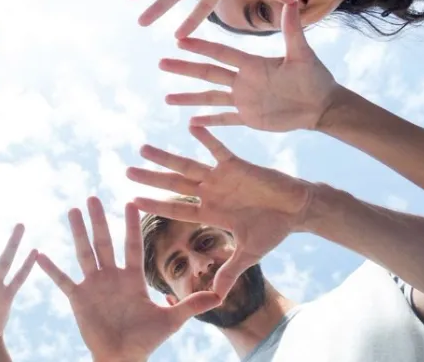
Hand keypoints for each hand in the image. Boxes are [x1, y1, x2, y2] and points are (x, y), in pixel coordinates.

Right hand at [38, 198, 222, 361]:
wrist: (122, 357)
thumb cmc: (145, 340)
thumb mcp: (170, 320)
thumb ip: (191, 305)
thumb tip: (220, 296)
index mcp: (132, 278)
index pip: (132, 245)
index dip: (131, 225)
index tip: (130, 202)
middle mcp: (111, 276)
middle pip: (104, 242)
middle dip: (99, 220)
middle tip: (92, 197)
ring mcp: (93, 285)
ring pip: (84, 253)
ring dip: (77, 232)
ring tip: (71, 211)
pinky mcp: (78, 298)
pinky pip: (62, 280)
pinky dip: (51, 269)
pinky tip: (40, 254)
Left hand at [127, 127, 314, 291]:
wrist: (297, 210)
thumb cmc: (273, 230)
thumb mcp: (249, 255)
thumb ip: (230, 272)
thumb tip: (216, 298)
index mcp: (211, 212)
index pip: (176, 209)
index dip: (155, 205)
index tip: (131, 201)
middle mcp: (211, 193)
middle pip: (174, 185)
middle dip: (150, 178)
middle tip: (125, 171)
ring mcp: (222, 178)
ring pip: (187, 166)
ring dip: (165, 157)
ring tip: (143, 149)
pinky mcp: (237, 164)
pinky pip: (218, 149)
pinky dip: (206, 138)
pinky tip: (190, 126)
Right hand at [162, 4, 338, 131]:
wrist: (322, 105)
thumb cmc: (315, 77)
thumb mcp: (302, 53)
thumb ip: (292, 30)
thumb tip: (292, 0)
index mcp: (252, 64)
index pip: (221, 53)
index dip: (200, 48)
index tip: (179, 40)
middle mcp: (243, 80)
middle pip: (208, 73)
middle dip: (184, 69)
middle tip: (161, 64)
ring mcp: (243, 100)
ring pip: (210, 97)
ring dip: (189, 98)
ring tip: (167, 97)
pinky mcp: (249, 117)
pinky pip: (225, 119)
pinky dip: (209, 122)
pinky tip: (192, 123)